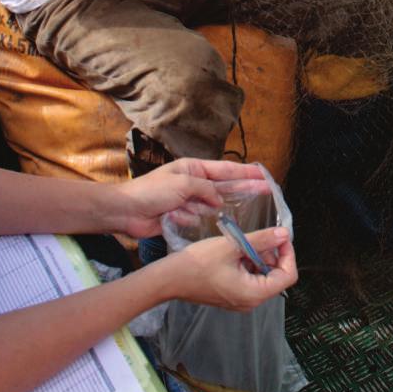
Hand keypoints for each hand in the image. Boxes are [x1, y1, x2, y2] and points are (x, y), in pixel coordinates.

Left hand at [116, 160, 267, 237]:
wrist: (125, 211)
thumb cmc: (150, 191)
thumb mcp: (182, 184)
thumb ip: (205, 190)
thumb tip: (219, 200)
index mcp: (194, 169)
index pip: (226, 170)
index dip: (246, 172)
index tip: (263, 174)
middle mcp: (194, 183)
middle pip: (225, 186)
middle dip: (246, 187)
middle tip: (267, 189)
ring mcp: (188, 201)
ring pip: (213, 204)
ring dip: (224, 206)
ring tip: (250, 207)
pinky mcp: (182, 217)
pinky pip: (200, 219)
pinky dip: (203, 220)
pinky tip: (215, 222)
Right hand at [165, 227, 297, 308]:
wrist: (170, 279)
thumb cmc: (198, 264)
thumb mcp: (233, 246)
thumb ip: (261, 240)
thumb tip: (284, 234)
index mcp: (254, 294)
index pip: (287, 276)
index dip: (288, 254)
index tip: (281, 237)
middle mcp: (250, 302)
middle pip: (276, 276)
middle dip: (273, 254)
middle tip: (262, 236)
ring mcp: (241, 300)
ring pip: (263, 276)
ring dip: (259, 257)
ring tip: (245, 242)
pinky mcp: (232, 295)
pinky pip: (250, 279)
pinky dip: (249, 263)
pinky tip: (237, 250)